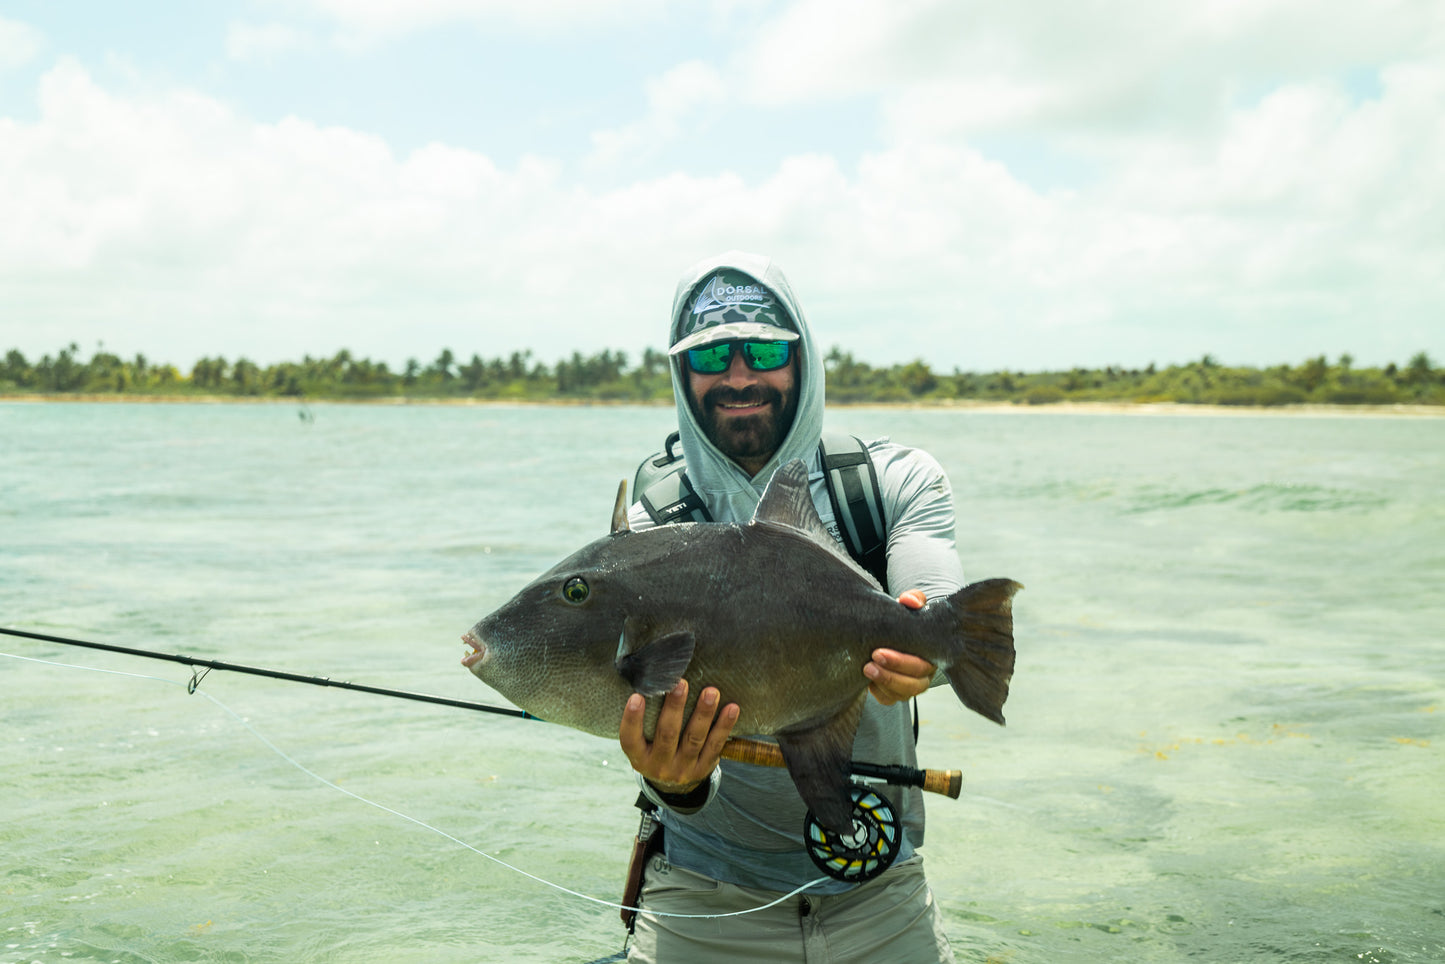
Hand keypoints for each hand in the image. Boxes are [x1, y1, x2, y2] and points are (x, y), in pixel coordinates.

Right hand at [619, 679, 738, 793]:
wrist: (674, 786)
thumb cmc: (655, 751)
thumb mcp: (643, 744)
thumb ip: (645, 721)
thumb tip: (651, 680)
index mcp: (639, 757)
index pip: (630, 739)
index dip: (632, 719)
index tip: (636, 696)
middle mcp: (659, 765)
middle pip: (667, 734)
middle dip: (675, 707)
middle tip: (681, 684)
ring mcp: (683, 769)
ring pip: (694, 739)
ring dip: (703, 713)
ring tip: (711, 692)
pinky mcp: (704, 768)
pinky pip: (715, 745)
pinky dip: (724, 726)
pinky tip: (731, 708)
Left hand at [864, 589, 936, 705]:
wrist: (895, 632)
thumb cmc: (906, 619)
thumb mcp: (910, 607)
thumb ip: (914, 600)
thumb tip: (909, 600)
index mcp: (932, 655)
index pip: (923, 665)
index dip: (901, 662)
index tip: (879, 651)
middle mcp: (924, 674)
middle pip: (914, 685)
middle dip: (890, 675)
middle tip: (870, 661)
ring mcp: (910, 686)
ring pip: (902, 695)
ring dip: (884, 684)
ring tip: (866, 669)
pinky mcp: (894, 692)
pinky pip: (889, 699)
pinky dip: (878, 692)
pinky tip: (867, 681)